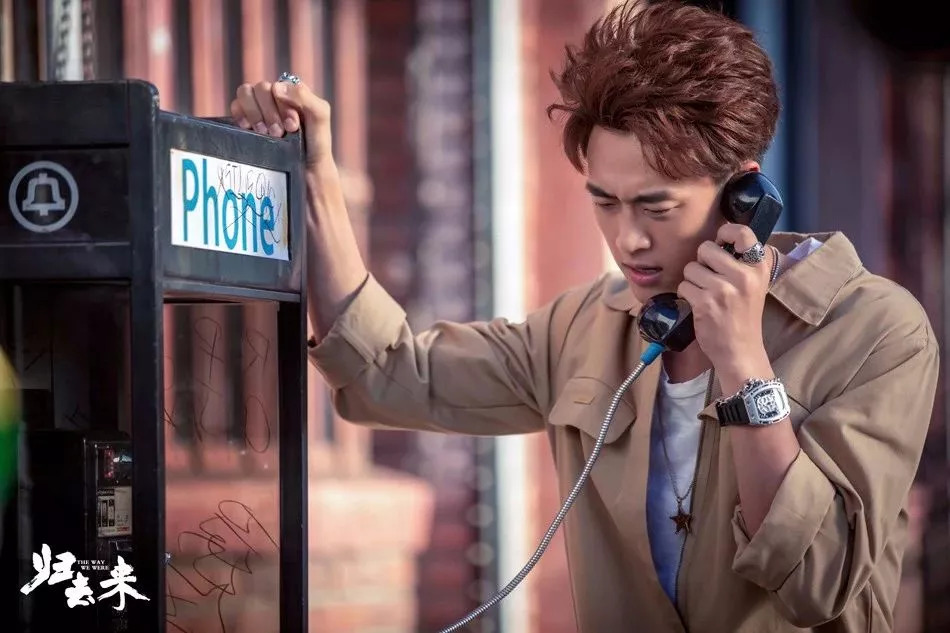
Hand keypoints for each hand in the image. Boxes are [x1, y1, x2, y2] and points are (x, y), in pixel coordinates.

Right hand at [230, 78, 333, 165]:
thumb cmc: (316, 145)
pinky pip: (235, 105)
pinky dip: (239, 114)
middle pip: (261, 88)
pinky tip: (248, 128)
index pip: (278, 85)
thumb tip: (276, 87)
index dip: (282, 105)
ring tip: (264, 133)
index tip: (292, 126)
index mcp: (292, 92)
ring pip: (245, 92)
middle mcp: (275, 97)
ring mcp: (259, 108)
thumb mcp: (320, 116)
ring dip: (254, 113)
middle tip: (278, 133)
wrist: (306, 172)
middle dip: (269, 112)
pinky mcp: (246, 120)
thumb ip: (304, 96)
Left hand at [677, 223, 772, 378]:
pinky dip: (686, 295)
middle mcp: (743, 276)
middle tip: (709, 278)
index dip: (725, 232)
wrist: (740, 350)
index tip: (720, 242)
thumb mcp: (753, 284)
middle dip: (701, 262)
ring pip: (690, 268)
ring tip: (705, 294)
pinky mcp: (705, 303)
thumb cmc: (743, 315)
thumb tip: (719, 237)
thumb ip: (740, 261)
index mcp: (758, 268)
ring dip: (692, 280)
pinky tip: (699, 305)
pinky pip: (683, 286)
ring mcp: (723, 289)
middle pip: (706, 248)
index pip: (743, 232)